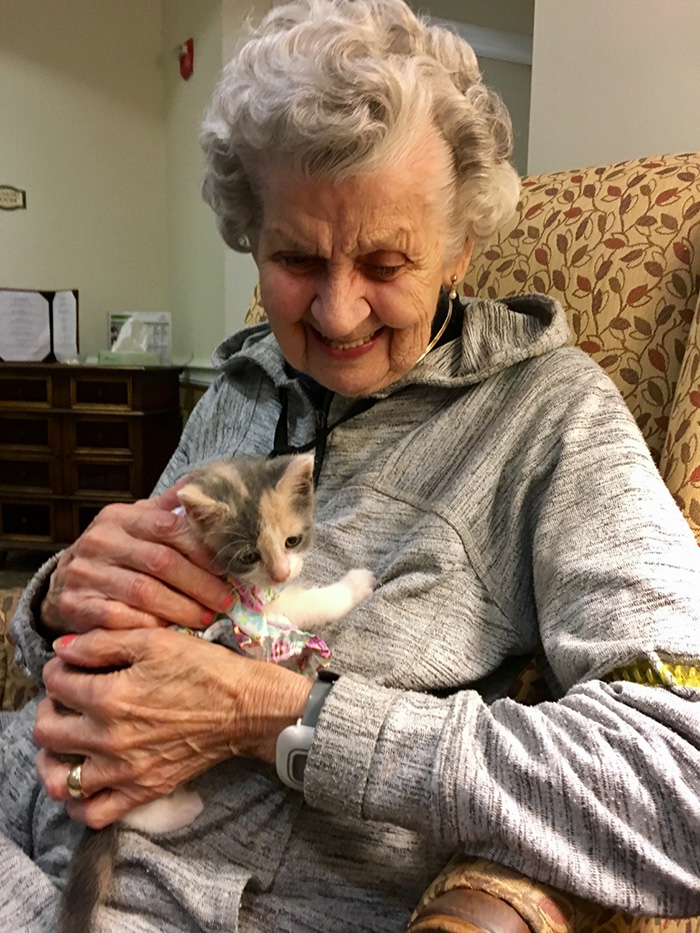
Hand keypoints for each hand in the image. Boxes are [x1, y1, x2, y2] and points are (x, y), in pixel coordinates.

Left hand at [34, 627, 312, 827]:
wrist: (245, 707)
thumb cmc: (204, 668)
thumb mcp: (155, 640)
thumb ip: (102, 643)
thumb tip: (61, 650)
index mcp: (110, 697)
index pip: (55, 685)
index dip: (57, 669)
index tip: (70, 665)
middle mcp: (110, 739)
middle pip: (47, 732)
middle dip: (48, 708)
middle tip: (66, 698)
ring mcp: (124, 771)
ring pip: (59, 779)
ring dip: (52, 759)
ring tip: (65, 742)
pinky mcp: (142, 791)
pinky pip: (92, 814)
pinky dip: (78, 802)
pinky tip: (84, 778)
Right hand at [40, 483, 235, 635]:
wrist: (65, 581)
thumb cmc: (115, 552)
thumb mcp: (137, 523)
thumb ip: (168, 509)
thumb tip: (203, 485)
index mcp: (120, 516)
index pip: (169, 526)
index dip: (202, 550)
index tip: (228, 569)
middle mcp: (100, 541)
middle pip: (161, 562)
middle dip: (200, 584)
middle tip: (225, 601)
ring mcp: (86, 572)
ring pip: (144, 592)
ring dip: (181, 609)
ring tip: (206, 618)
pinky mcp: (77, 604)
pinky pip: (120, 618)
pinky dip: (149, 625)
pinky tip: (170, 630)